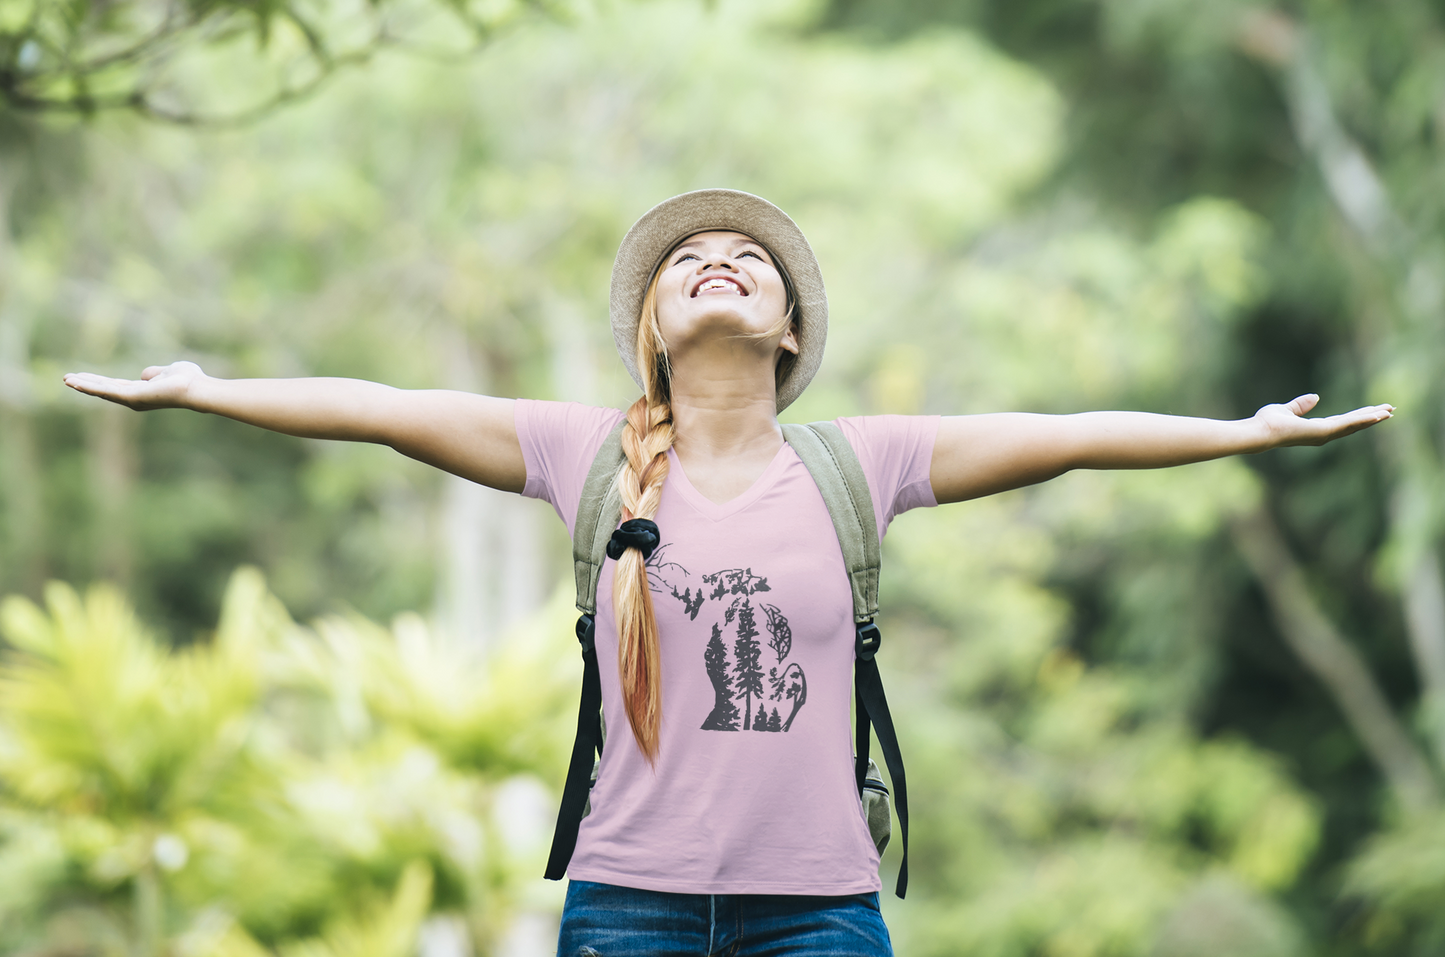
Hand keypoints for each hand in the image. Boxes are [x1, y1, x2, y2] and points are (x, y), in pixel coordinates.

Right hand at [63, 361, 207, 410]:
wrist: (196, 387)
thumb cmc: (188, 380)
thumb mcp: (166, 371)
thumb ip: (154, 373)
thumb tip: (144, 374)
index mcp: (142, 392)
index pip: (115, 386)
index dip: (99, 381)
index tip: (83, 377)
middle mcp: (134, 399)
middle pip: (105, 389)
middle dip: (86, 384)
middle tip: (67, 379)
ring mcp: (132, 399)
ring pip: (102, 390)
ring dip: (83, 385)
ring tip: (65, 379)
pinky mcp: (130, 397)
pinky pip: (105, 391)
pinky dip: (89, 387)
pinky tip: (75, 383)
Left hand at [1254, 394, 1393, 448]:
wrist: (1260, 432)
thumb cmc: (1268, 423)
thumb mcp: (1287, 409)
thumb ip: (1301, 405)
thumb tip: (1315, 397)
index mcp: (1316, 429)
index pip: (1342, 422)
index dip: (1359, 416)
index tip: (1374, 411)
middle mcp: (1323, 434)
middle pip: (1353, 424)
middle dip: (1372, 417)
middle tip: (1390, 410)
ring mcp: (1324, 435)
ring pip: (1354, 425)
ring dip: (1372, 418)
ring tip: (1390, 411)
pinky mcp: (1323, 432)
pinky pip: (1347, 424)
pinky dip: (1362, 420)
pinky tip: (1376, 415)